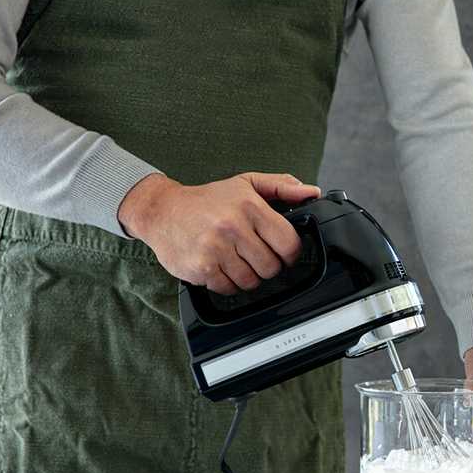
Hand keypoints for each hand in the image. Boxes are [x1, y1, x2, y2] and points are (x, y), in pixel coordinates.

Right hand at [118, 172, 320, 293]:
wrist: (161, 210)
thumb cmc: (207, 199)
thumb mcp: (246, 184)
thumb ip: (281, 187)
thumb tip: (311, 192)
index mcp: (250, 206)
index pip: (288, 244)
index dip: (289, 253)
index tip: (281, 252)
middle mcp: (233, 227)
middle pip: (271, 267)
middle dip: (266, 265)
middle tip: (253, 255)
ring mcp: (216, 249)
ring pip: (252, 281)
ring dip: (247, 276)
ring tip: (235, 260)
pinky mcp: (202, 268)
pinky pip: (229, 288)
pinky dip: (228, 283)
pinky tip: (220, 267)